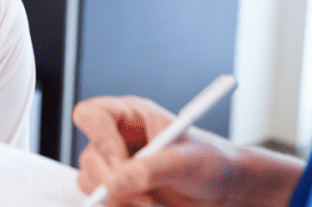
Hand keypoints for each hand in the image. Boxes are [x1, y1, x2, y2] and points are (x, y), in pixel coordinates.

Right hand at [73, 96, 303, 206]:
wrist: (222, 186)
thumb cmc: (212, 161)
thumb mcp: (187, 161)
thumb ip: (151, 169)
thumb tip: (116, 183)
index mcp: (133, 115)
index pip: (92, 114)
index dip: (100, 137)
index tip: (122, 162)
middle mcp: (120, 136)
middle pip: (89, 154)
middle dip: (112, 179)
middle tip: (139, 194)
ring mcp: (117, 162)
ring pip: (90, 178)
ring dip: (115, 196)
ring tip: (148, 201)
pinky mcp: (120, 185)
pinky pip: (102, 197)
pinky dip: (117, 205)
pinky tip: (144, 204)